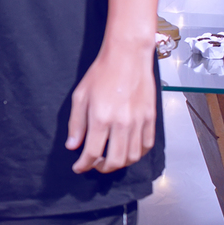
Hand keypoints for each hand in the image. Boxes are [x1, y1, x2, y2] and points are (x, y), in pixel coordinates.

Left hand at [66, 41, 155, 174]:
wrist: (127, 56)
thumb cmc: (102, 73)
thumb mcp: (80, 96)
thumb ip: (76, 124)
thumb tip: (73, 146)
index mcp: (101, 118)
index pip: (92, 153)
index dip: (83, 165)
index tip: (79, 167)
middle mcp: (121, 123)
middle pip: (114, 161)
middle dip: (101, 168)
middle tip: (95, 165)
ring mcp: (138, 121)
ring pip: (132, 157)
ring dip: (120, 164)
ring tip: (110, 159)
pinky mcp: (150, 118)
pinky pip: (146, 145)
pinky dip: (137, 153)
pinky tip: (127, 150)